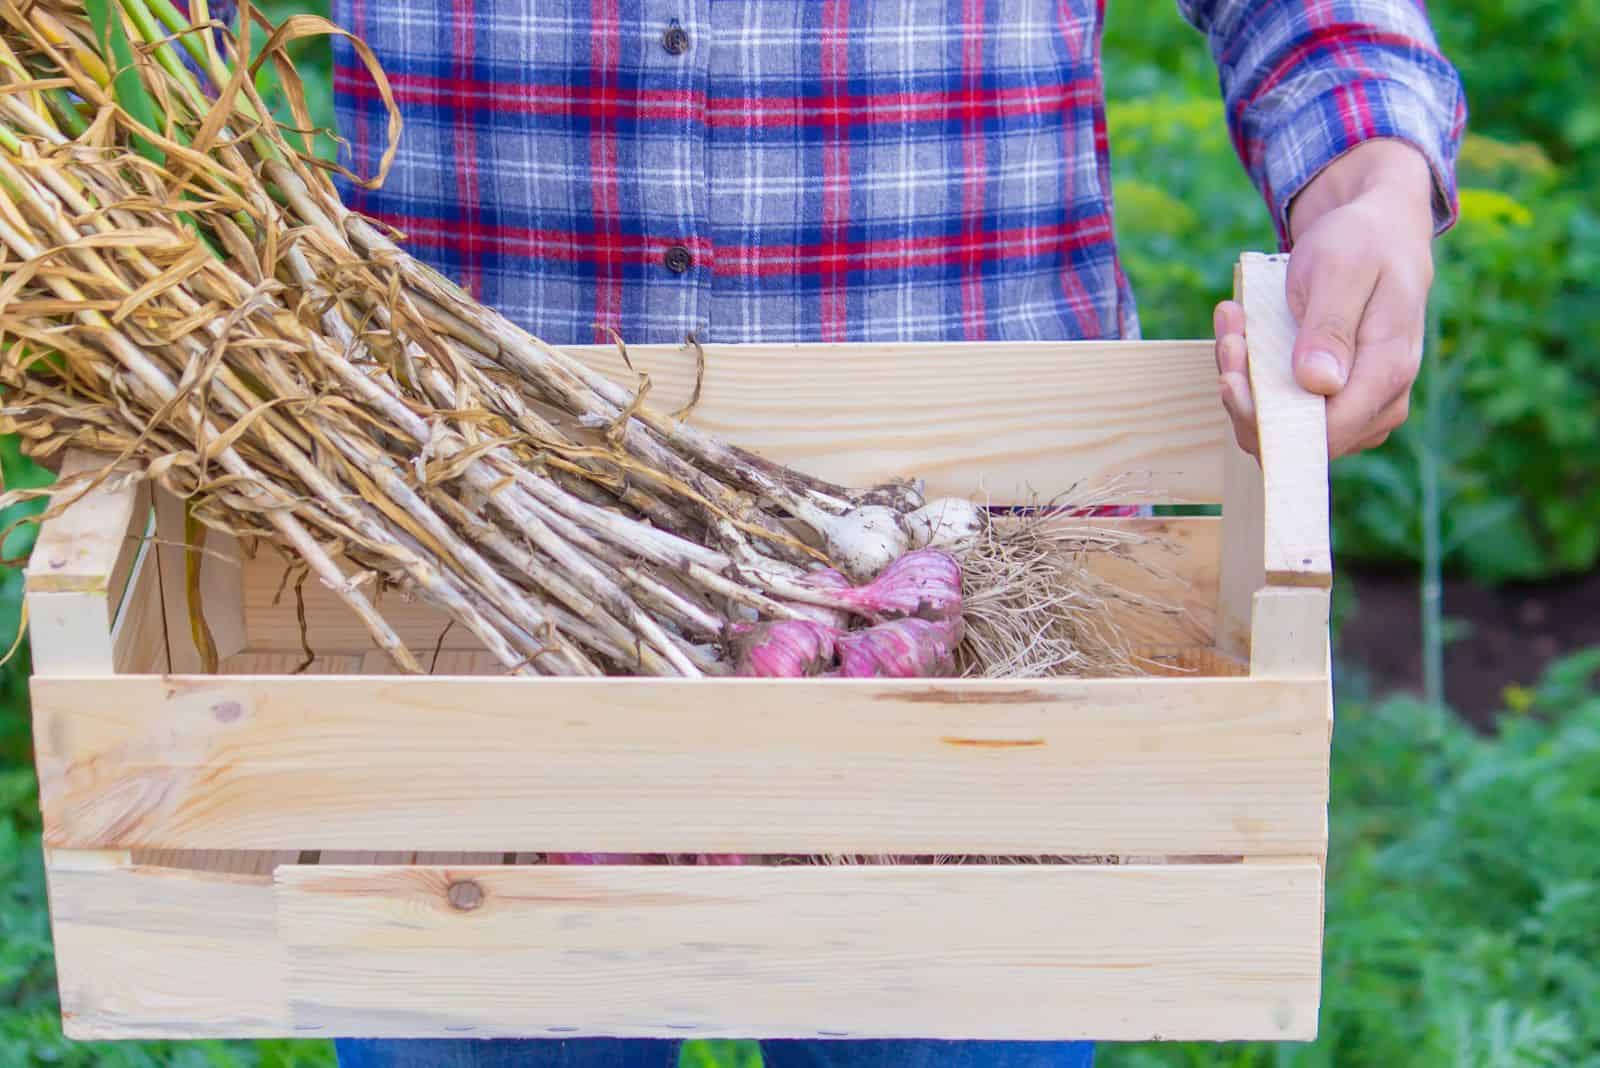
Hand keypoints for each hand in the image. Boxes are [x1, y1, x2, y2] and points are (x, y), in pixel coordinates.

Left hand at [1214, 139, 1435, 457]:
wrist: (1380, 234)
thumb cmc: (1362, 245)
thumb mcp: (1341, 270)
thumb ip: (1331, 328)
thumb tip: (1318, 384)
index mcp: (1387, 373)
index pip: (1323, 434)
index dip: (1266, 416)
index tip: (1231, 371)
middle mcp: (1378, 404)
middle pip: (1294, 437)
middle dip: (1247, 395)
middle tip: (1230, 335)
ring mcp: (1358, 409)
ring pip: (1281, 427)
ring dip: (1245, 381)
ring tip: (1233, 325)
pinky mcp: (1334, 403)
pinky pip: (1282, 408)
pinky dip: (1252, 376)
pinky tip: (1241, 334)